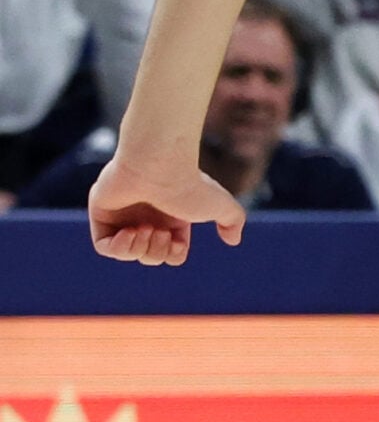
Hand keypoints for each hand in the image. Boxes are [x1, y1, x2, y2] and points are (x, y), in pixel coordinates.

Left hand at [88, 153, 246, 264]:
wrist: (159, 165)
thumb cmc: (189, 185)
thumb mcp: (222, 205)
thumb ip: (233, 221)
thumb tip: (232, 240)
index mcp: (173, 217)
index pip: (171, 252)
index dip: (174, 254)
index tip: (177, 240)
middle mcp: (149, 217)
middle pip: (149, 256)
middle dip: (155, 252)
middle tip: (159, 231)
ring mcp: (124, 216)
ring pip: (127, 254)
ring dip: (137, 249)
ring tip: (143, 229)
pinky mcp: (102, 214)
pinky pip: (105, 247)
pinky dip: (118, 248)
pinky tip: (128, 232)